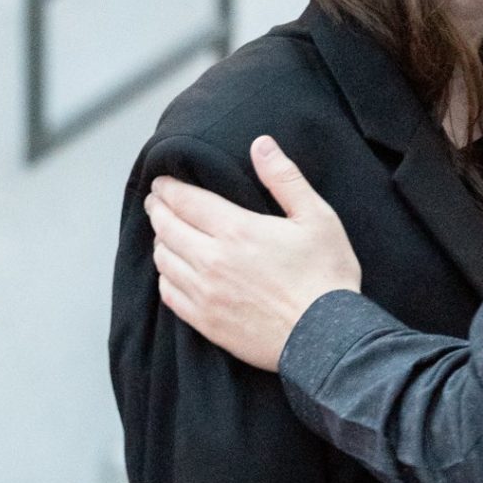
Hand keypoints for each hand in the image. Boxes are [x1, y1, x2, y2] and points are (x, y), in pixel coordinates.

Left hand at [146, 140, 360, 371]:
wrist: (326, 338)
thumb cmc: (326, 275)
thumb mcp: (316, 217)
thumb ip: (284, 178)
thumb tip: (261, 144)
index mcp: (236, 230)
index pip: (185, 201)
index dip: (168, 188)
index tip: (161, 182)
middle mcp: (212, 261)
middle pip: (167, 228)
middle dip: (158, 210)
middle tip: (156, 201)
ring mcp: (206, 295)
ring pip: (164, 261)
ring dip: (160, 241)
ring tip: (164, 232)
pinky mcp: (206, 324)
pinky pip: (169, 295)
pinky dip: (165, 277)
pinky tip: (171, 271)